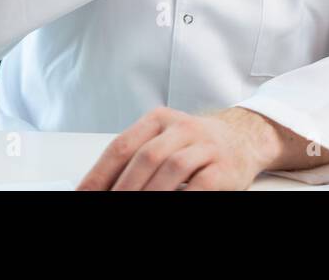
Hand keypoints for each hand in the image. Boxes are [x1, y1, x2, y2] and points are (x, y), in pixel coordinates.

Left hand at [76, 106, 278, 190]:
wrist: (243, 137)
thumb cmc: (195, 144)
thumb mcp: (163, 140)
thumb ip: (135, 158)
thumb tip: (102, 186)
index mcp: (158, 120)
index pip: (121, 147)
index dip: (99, 174)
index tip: (84, 194)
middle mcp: (181, 127)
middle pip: (145, 157)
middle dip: (123, 187)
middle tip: (108, 205)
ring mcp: (205, 146)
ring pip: (171, 169)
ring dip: (150, 194)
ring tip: (134, 209)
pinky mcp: (224, 167)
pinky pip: (200, 185)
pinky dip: (183, 197)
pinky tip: (172, 204)